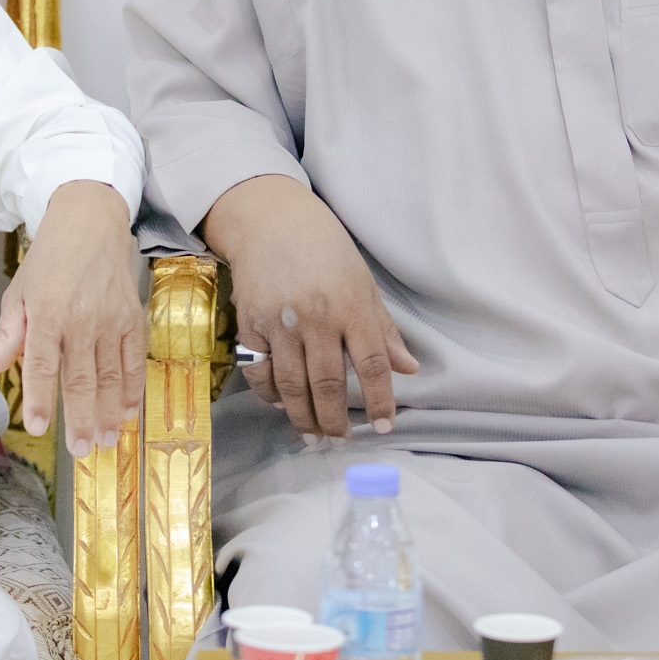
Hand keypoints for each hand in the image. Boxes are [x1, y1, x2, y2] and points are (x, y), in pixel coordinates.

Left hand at [0, 180, 143, 459]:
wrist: (89, 224)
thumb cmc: (47, 262)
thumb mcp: (17, 294)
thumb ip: (5, 337)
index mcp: (46, 312)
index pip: (42, 363)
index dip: (41, 398)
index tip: (39, 428)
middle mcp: (81, 318)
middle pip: (80, 376)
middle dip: (81, 417)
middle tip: (81, 450)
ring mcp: (111, 318)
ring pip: (110, 374)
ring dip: (109, 411)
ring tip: (106, 441)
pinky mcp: (133, 317)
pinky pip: (134, 359)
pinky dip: (132, 387)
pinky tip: (128, 411)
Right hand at [203, 174, 416, 443]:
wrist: (270, 219)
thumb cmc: (325, 248)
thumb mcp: (363, 281)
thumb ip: (383, 328)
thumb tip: (409, 369)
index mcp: (351, 304)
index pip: (372, 364)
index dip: (381, 401)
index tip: (385, 427)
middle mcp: (316, 317)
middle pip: (328, 383)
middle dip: (336, 420)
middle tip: (342, 441)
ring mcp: (279, 322)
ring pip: (292, 385)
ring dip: (304, 417)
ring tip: (313, 436)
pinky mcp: (249, 324)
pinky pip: (259, 372)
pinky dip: (270, 395)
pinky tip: (281, 406)